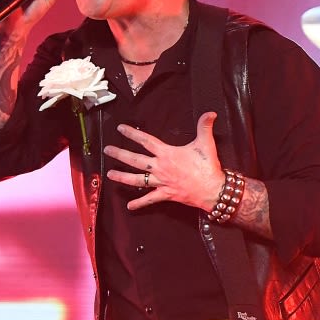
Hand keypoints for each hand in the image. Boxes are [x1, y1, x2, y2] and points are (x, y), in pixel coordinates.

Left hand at [104, 112, 222, 210]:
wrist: (212, 189)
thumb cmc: (207, 167)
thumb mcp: (206, 143)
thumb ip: (205, 126)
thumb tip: (210, 113)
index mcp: (167, 154)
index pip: (145, 141)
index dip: (132, 134)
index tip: (120, 128)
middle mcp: (160, 167)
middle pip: (135, 160)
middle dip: (120, 154)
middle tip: (107, 150)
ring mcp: (161, 182)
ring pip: (137, 180)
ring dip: (122, 177)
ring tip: (110, 174)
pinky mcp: (166, 194)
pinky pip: (150, 199)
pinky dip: (140, 203)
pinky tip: (129, 206)